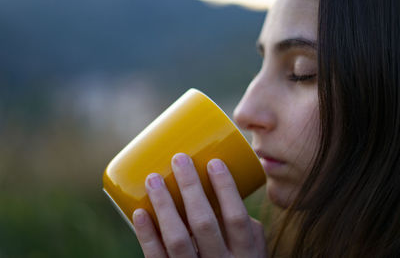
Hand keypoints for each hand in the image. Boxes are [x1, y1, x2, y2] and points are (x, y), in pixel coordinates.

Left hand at [132, 153, 266, 257]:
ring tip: (153, 179)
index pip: (236, 218)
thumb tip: (225, 188)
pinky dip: (147, 236)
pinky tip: (139, 213)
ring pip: (177, 239)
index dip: (225, 189)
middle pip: (204, 223)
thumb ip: (244, 225)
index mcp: (245, 254)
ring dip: (164, 206)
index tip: (214, 162)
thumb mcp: (253, 251)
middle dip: (190, 187)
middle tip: (179, 159)